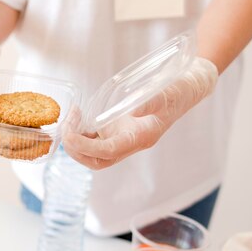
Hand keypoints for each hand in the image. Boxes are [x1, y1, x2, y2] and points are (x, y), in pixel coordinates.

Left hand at [63, 57, 217, 169]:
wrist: (185, 90)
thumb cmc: (178, 92)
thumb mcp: (167, 92)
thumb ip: (151, 100)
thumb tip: (134, 107)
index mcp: (140, 139)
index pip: (108, 152)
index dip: (86, 147)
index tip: (70, 135)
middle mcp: (129, 143)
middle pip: (96, 160)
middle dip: (75, 149)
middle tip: (66, 126)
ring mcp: (121, 137)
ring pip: (92, 152)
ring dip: (75, 140)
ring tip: (71, 115)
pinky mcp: (116, 129)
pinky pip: (93, 138)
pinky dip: (80, 131)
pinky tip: (77, 114)